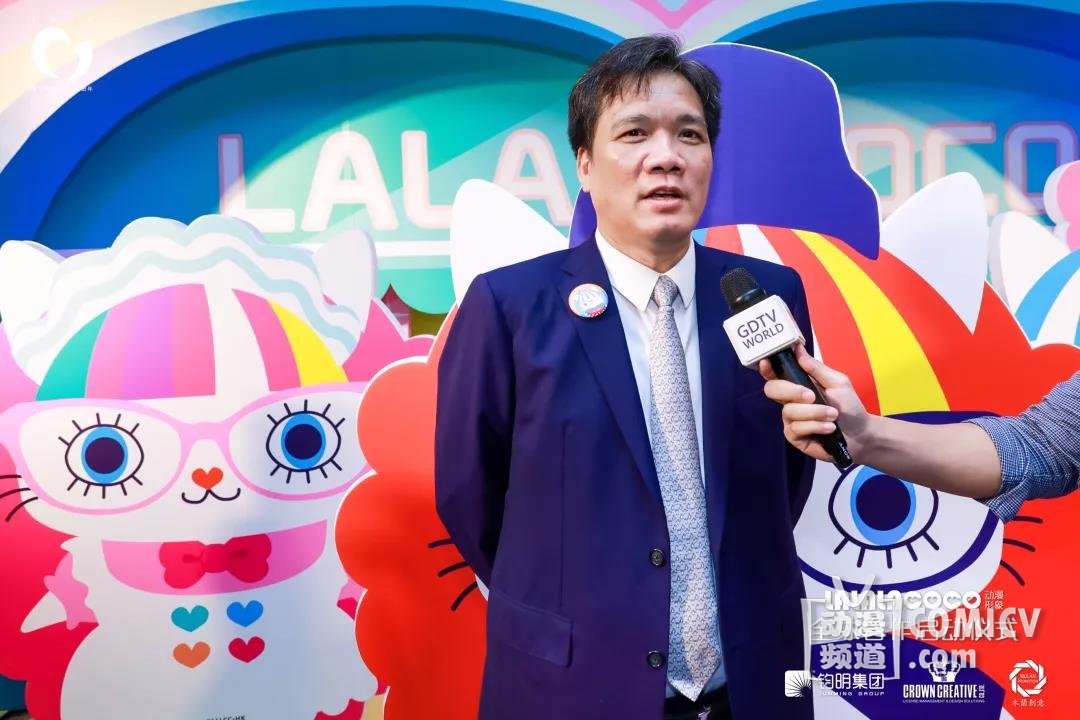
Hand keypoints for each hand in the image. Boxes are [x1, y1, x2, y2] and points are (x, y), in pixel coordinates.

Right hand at [757, 344, 869, 461]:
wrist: (860, 433)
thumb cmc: (849, 406)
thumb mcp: (837, 382)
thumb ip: (816, 368)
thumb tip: (798, 349)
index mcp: (797, 385)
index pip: (775, 375)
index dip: (767, 368)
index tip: (767, 362)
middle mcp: (789, 402)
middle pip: (772, 389)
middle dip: (791, 391)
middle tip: (812, 396)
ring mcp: (790, 420)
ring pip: (789, 411)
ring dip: (815, 412)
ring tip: (833, 415)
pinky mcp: (794, 437)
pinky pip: (796, 428)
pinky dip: (816, 426)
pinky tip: (829, 428)